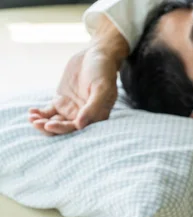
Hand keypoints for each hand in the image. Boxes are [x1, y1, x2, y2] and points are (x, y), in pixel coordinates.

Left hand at [28, 15, 127, 135]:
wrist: (95, 55)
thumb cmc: (103, 71)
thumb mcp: (102, 88)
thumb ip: (93, 107)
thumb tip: (79, 125)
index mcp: (95, 117)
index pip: (77, 129)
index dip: (63, 129)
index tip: (50, 125)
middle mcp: (83, 116)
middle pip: (64, 128)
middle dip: (50, 127)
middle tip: (37, 123)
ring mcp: (71, 109)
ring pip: (54, 121)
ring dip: (43, 123)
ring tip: (32, 118)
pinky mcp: (61, 101)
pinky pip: (48, 112)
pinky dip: (40, 114)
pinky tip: (32, 112)